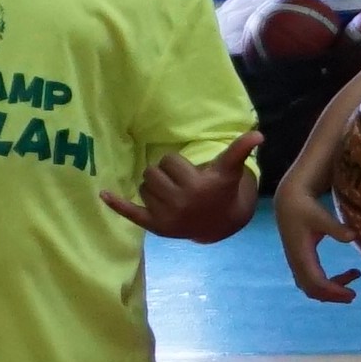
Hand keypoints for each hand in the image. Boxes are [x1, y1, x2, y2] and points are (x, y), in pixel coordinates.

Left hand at [107, 136, 264, 240]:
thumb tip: (258, 134)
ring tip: (171, 192)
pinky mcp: (155, 227)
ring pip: (144, 187)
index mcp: (197, 187)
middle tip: (179, 182)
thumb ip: (240, 150)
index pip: (169, 161)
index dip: (177, 163)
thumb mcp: (230, 170)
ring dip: (154, 186)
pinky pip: (131, 212)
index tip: (192, 174)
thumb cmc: (222, 189)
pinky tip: (103, 194)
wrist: (219, 223)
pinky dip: (117, 204)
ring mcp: (166, 216)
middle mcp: (180, 203)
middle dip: (164, 173)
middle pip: (153, 172)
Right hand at [272, 177, 356, 302]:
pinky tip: (345, 275)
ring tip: (355, 276)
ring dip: (331, 290)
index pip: (317, 282)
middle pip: (313, 290)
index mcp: (301, 255)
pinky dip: (328, 284)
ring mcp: (297, 263)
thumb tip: (353, 237)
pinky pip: (311, 281)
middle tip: (354, 294)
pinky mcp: (300, 261)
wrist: (289, 202)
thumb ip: (335, 227)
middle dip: (333, 296)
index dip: (334, 291)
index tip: (352, 294)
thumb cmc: (305, 208)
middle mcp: (297, 263)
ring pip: (311, 287)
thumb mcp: (321, 216)